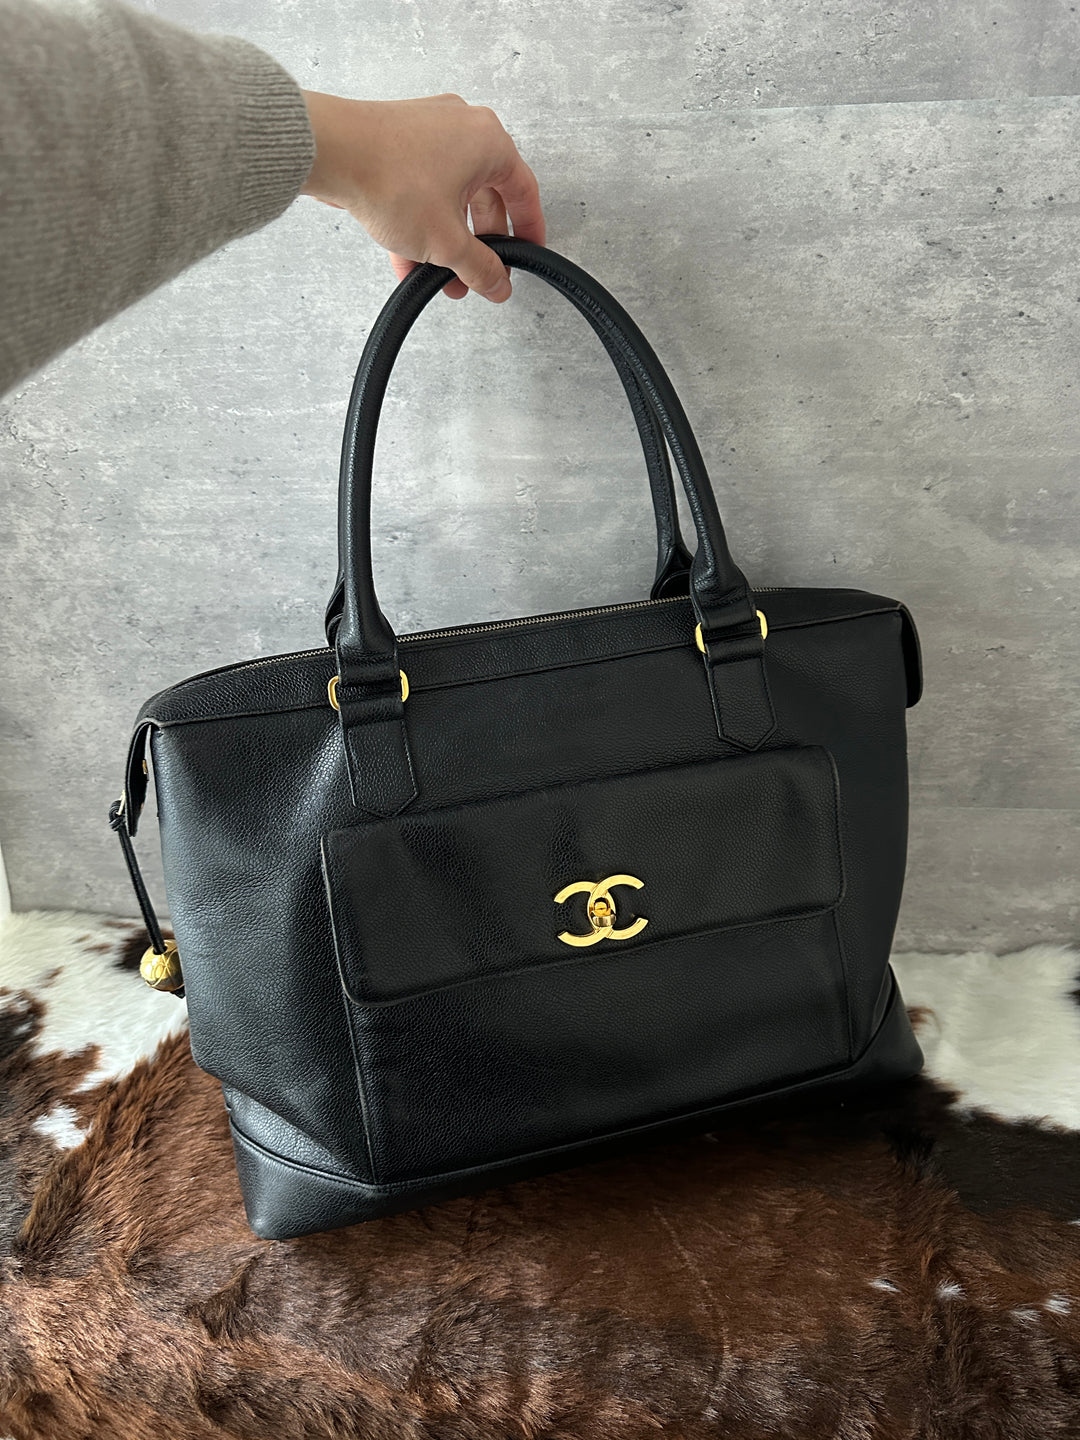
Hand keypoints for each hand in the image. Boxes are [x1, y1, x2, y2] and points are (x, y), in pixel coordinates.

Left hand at [299, 91, 545, 301]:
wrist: (330, 151)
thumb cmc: (391, 177)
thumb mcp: (447, 241)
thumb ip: (480, 268)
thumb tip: (497, 284)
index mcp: (489, 142)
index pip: (523, 192)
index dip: (529, 229)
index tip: (528, 250)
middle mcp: (462, 129)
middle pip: (484, 197)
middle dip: (479, 245)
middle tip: (479, 274)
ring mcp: (427, 132)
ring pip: (449, 197)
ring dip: (446, 242)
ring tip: (440, 277)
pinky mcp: (397, 142)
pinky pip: (421, 189)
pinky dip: (420, 223)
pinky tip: (410, 261)